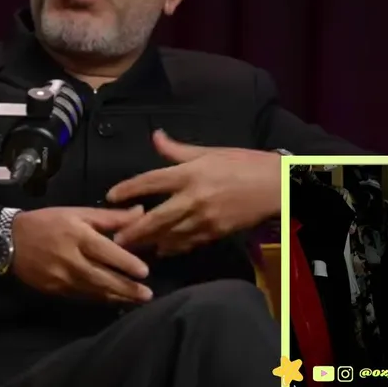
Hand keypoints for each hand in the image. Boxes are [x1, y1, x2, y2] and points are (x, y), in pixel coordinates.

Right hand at [10, 206, 153, 303]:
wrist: (9, 240)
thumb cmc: (48, 222)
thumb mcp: (78, 212)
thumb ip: (110, 217)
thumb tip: (140, 213)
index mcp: (77, 236)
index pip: (106, 252)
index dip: (125, 263)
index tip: (145, 271)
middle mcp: (71, 260)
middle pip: (102, 277)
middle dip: (126, 288)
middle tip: (148, 294)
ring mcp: (62, 278)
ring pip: (94, 291)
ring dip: (117, 297)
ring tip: (138, 301)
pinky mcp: (56, 290)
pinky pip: (83, 296)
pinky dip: (101, 299)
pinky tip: (115, 301)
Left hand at [105, 130, 279, 255]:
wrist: (276, 186)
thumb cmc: (244, 163)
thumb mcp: (211, 151)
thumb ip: (179, 150)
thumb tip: (155, 136)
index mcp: (190, 173)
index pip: (151, 181)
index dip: (128, 189)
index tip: (110, 196)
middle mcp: (193, 197)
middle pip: (155, 217)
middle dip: (134, 230)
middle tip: (115, 238)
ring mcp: (204, 219)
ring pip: (169, 235)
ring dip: (149, 242)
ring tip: (131, 248)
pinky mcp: (215, 233)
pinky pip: (188, 243)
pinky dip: (173, 247)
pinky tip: (162, 250)